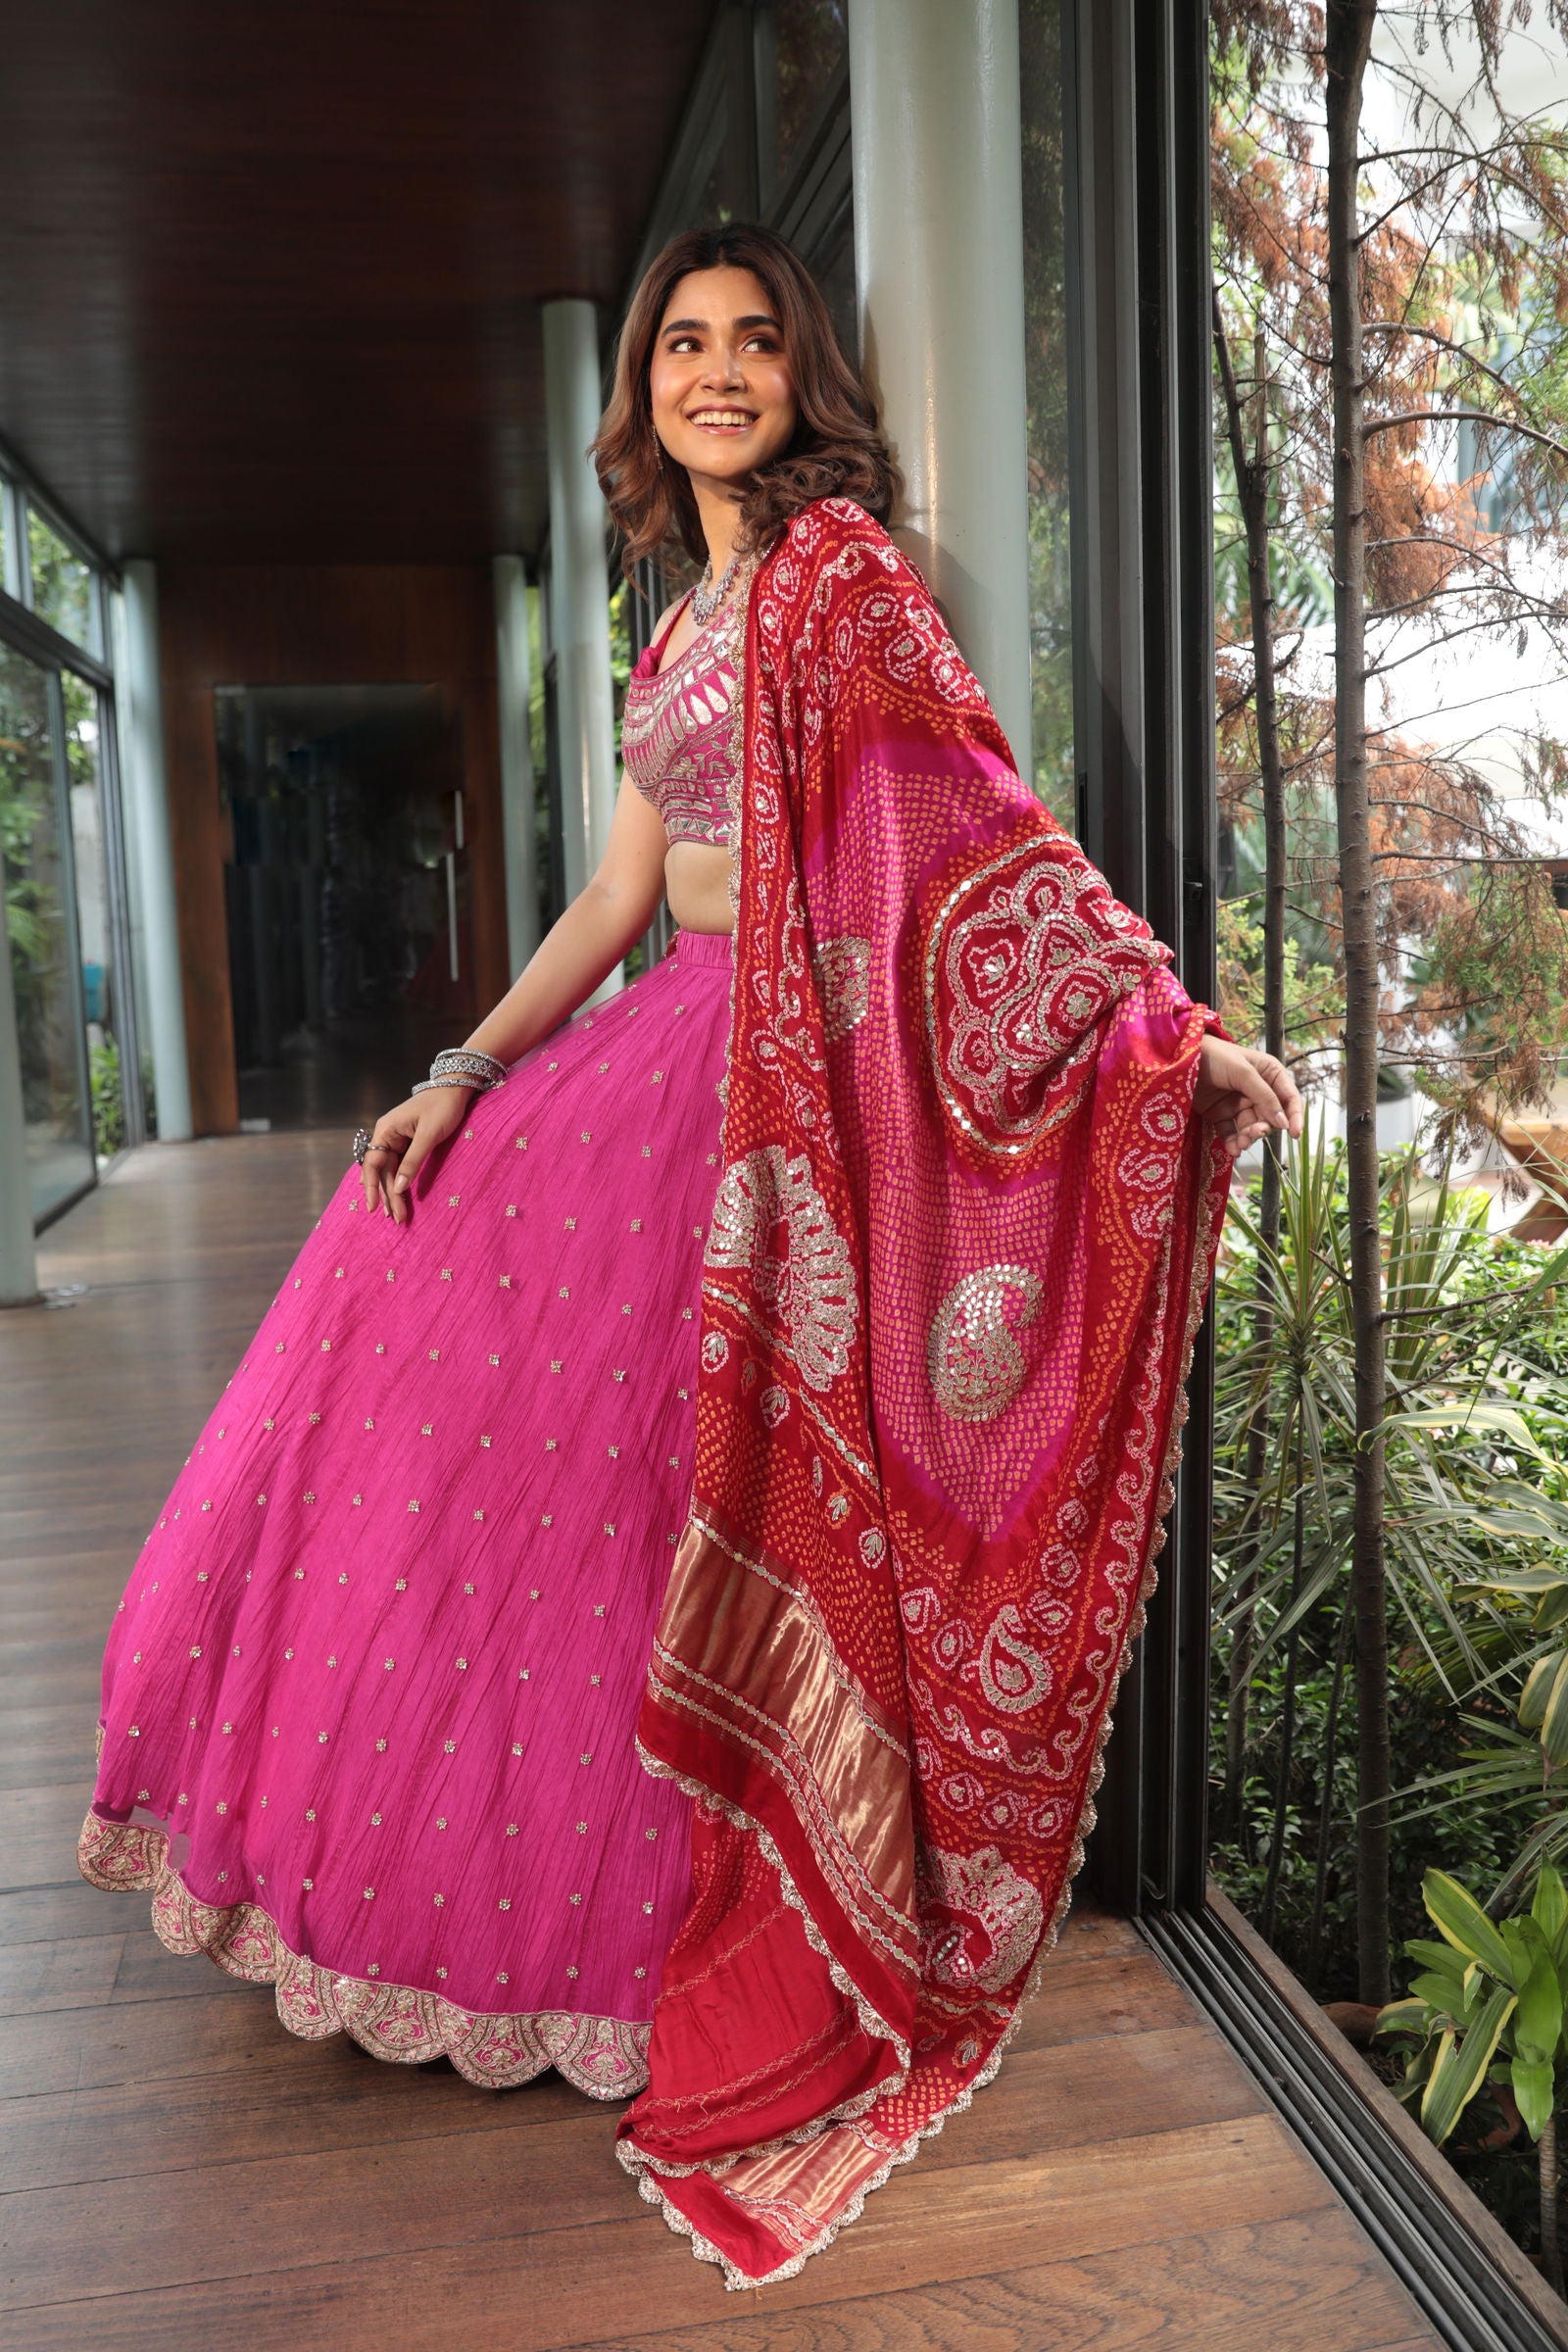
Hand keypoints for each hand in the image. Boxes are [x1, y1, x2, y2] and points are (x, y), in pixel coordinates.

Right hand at [358, 1086, 470, 1224]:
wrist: (455, 1089)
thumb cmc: (442, 1107)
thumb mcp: (429, 1135)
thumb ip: (413, 1161)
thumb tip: (400, 1187)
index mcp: (386, 1130)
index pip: (372, 1163)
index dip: (372, 1186)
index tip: (374, 1207)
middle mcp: (387, 1135)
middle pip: (382, 1170)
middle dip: (388, 1195)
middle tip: (396, 1218)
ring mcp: (397, 1139)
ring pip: (391, 1170)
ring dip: (394, 1191)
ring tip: (398, 1214)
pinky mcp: (408, 1142)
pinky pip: (400, 1165)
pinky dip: (400, 1181)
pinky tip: (397, 1196)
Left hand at [1193, 1038, 1303, 1160]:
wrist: (1180, 1058)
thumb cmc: (1216, 1056)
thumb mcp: (1243, 1072)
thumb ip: (1264, 1096)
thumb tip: (1283, 1122)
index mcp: (1269, 1074)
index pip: (1289, 1098)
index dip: (1294, 1116)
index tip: (1294, 1134)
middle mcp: (1257, 1090)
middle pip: (1270, 1117)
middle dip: (1264, 1128)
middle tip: (1253, 1134)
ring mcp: (1238, 1103)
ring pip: (1252, 1127)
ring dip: (1249, 1137)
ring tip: (1241, 1143)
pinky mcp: (1221, 1114)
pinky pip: (1232, 1133)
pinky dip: (1233, 1143)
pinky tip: (1233, 1150)